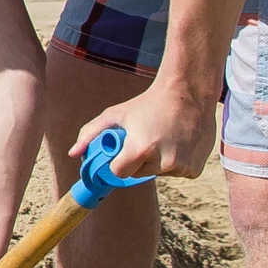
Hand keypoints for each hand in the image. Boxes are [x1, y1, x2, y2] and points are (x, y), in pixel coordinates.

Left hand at [85, 78, 217, 183]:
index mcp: (141, 149)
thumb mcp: (116, 114)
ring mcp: (181, 167)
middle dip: (138, 160)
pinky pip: (177, 173)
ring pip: (159, 173)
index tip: (122, 152)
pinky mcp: (195, 170)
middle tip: (145, 138)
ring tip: (163, 137)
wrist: (188, 93)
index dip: (118, 162)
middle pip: (140, 173)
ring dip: (158, 162)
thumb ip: (90, 133)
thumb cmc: (147, 104)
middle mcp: (163, 161)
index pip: (120, 172)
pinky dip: (175, 163)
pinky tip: (177, 143)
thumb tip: (73, 154)